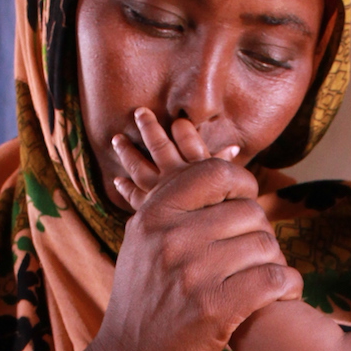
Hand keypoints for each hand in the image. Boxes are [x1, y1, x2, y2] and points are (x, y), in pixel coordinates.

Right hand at [93, 109, 298, 350]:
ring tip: (267, 275)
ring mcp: (194, 274)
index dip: (242, 181)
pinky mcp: (217, 308)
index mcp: (154, 216)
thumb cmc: (145, 296)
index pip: (215, 174)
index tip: (248, 198)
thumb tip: (225, 153)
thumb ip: (177, 201)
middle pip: (248, 211)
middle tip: (256, 253)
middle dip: (259, 231)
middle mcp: (171, 240)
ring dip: (274, 260)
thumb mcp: (143, 240)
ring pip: (265, 244)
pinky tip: (282, 291)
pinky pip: (275, 278)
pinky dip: (288, 284)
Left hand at [111, 108, 239, 209]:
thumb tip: (233, 147)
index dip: (184, 131)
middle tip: (139, 111)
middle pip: (160, 147)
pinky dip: (126, 188)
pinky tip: (118, 181)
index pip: (189, 142)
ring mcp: (161, 191)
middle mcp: (176, 176)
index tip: (179, 120)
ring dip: (129, 153)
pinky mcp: (150, 208)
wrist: (203, 238)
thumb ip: (225, 165)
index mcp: (198, 169)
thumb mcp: (229, 187)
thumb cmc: (223, 212)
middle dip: (150, 129)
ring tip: (116, 139)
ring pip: (141, 168)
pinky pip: (135, 195)